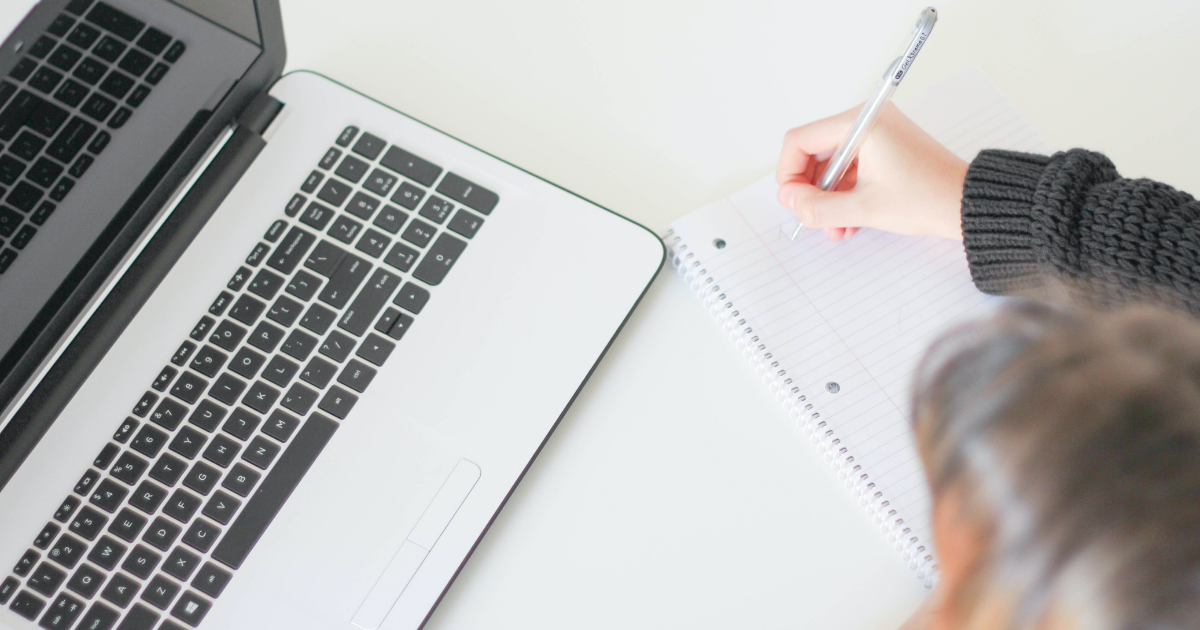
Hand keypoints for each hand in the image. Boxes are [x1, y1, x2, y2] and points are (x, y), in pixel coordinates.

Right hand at [775, 102, 967, 240]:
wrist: (967, 204)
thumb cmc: (928, 198)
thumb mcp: (864, 208)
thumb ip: (817, 206)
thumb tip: (789, 199)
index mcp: (861, 124)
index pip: (800, 140)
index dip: (789, 173)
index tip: (793, 201)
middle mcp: (867, 121)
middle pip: (814, 152)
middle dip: (810, 189)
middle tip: (812, 216)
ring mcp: (876, 134)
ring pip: (831, 165)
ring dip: (827, 197)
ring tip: (835, 227)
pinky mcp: (884, 148)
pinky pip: (850, 168)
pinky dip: (844, 193)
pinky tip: (848, 221)